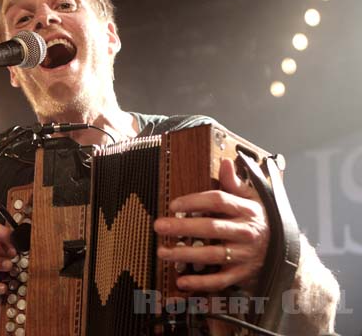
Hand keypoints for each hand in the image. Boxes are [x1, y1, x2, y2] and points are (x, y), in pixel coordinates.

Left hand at [154, 158, 268, 291]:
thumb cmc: (261, 222)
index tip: (173, 204)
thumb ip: (235, 183)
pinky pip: (220, 280)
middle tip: (159, 225)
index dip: (194, 201)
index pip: (218, 201)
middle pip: (211, 228)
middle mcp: (245, 232)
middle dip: (183, 227)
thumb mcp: (253, 199)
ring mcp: (243, 255)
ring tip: (163, 251)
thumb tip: (225, 162)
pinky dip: (200, 283)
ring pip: (212, 255)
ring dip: (185, 254)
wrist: (287, 254)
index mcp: (246, 211)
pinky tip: (182, 281)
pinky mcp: (242, 274)